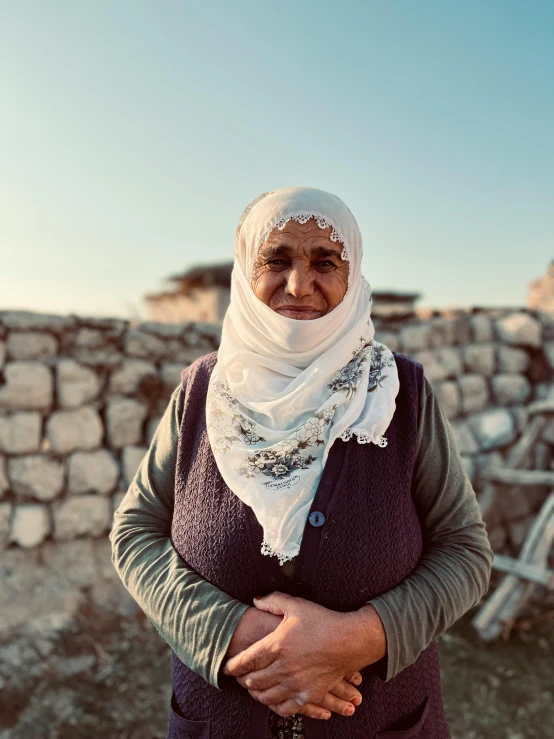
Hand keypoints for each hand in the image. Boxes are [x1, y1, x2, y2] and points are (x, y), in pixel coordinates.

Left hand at [223, 592, 385, 718]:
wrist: (349, 640)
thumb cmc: (322, 620)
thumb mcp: (295, 605)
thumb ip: (272, 601)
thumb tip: (255, 600)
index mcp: (277, 645)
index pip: (246, 660)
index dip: (233, 665)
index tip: (227, 667)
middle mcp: (284, 668)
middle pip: (253, 681)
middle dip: (243, 679)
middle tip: (239, 677)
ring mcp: (296, 684)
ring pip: (266, 696)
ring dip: (255, 693)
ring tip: (252, 688)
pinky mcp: (308, 695)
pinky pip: (285, 708)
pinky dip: (274, 705)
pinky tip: (272, 699)